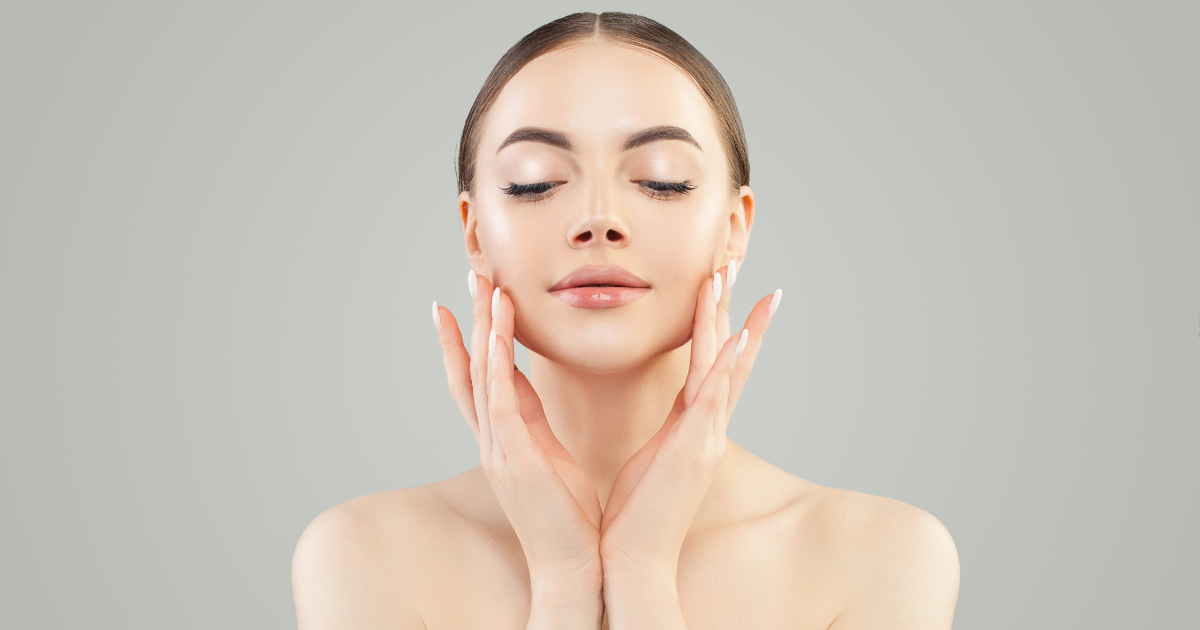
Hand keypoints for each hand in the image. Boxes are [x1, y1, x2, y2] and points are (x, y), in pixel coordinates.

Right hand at [434, 271, 602, 583]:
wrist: (572, 568)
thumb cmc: (569, 520)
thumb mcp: (551, 460)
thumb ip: (535, 425)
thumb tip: (529, 395)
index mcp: (504, 442)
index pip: (478, 381)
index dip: (467, 342)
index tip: (458, 305)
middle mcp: (492, 441)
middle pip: (472, 370)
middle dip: (471, 322)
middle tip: (472, 276)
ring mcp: (498, 449)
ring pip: (482, 374)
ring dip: (482, 326)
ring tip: (485, 285)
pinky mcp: (514, 457)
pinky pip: (499, 395)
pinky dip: (496, 355)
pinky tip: (499, 321)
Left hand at [598, 262, 779, 574]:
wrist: (635, 560)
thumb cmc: (640, 514)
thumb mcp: (655, 457)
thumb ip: (667, 428)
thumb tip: (670, 411)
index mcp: (692, 426)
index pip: (710, 363)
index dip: (718, 323)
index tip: (721, 284)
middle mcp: (707, 427)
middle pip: (725, 356)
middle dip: (730, 308)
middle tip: (733, 262)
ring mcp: (706, 438)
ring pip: (724, 369)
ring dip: (733, 323)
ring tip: (735, 281)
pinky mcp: (695, 453)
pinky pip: (714, 402)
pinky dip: (728, 370)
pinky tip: (738, 341)